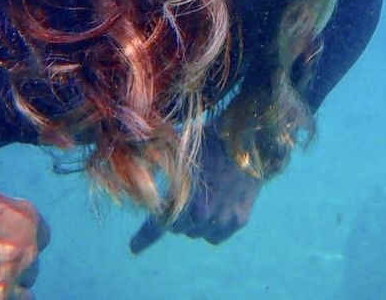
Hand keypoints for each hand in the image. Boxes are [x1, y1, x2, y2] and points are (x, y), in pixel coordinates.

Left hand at [130, 129, 261, 251]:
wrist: (251, 139)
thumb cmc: (212, 140)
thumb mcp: (180, 150)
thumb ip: (158, 167)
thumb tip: (134, 172)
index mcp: (183, 199)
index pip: (157, 226)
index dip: (143, 239)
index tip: (134, 247)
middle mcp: (202, 215)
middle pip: (179, 228)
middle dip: (179, 216)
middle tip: (189, 194)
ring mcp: (222, 220)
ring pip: (198, 234)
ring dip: (197, 223)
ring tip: (207, 197)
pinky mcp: (239, 220)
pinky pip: (216, 236)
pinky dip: (215, 227)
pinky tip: (219, 207)